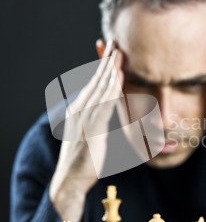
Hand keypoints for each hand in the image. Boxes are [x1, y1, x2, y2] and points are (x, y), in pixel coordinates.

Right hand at [50, 42, 123, 221]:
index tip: (111, 50)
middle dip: (106, 61)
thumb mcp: (91, 134)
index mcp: (80, 109)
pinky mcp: (91, 129)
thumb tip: (111, 111)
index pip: (93, 83)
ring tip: (119, 53)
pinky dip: (110, 89)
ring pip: (99, 89)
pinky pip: (103, 104)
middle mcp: (80, 109)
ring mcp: (83, 118)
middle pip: (96, 80)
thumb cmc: (83, 159)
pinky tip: (117, 78)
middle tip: (115, 42)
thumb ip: (101, 120)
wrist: (70, 179)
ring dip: (110, 70)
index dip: (102, 66)